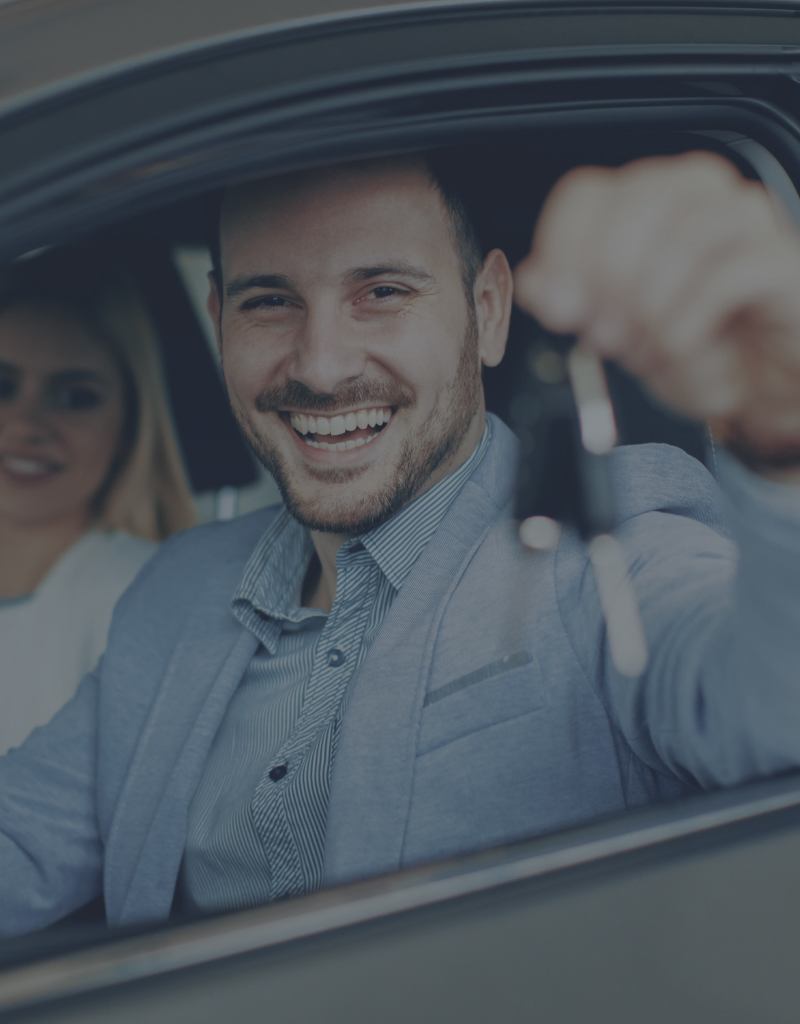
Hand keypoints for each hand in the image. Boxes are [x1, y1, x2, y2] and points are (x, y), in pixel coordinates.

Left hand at [513, 151, 799, 478]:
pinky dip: (688, 324)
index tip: (559, 308)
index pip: (585, 197)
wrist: (768, 381)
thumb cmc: (699, 345)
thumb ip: (573, 304)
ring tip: (649, 349)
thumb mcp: (621, 333)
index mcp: (647, 201)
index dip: (562, 253)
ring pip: (678, 240)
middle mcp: (696, 193)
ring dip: (649, 308)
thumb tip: (538, 284)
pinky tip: (682, 349)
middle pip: (630, 209)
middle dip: (606, 283)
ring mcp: (743, 219)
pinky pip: (722, 279)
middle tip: (604, 336)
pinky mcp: (781, 259)